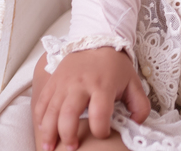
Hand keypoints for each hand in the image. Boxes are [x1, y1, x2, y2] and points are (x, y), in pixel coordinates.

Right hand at [31, 47, 149, 150]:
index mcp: (102, 85)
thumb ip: (140, 105)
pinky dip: (40, 119)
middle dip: (68, 136)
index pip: (100, 113)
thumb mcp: (133, 82)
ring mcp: (63, 83)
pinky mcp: (53, 82)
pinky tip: (43, 131)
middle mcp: (80, 84)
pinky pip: (41, 102)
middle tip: (72, 148)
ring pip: (51, 111)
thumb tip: (137, 124)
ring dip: (49, 132)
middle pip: (69, 114)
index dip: (101, 130)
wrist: (97, 41)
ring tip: (50, 148)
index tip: (103, 135)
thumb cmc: (115, 66)